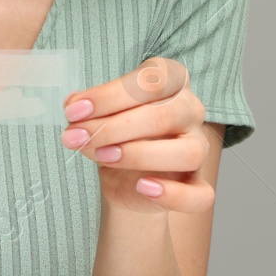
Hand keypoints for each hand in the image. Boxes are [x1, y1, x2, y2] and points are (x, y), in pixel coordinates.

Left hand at [59, 57, 213, 214]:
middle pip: (164, 115)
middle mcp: (191, 109)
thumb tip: (74, 107)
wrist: (124, 177)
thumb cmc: (114, 133)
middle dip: (113, 127)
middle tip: (77, 136)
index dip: (109, 95)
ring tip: (103, 157)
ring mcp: (199, 146)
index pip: (150, 81)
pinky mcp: (196, 183)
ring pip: (188, 152)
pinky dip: (174, 195)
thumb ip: (86, 110)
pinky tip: (143, 188)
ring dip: (139, 155)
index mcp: (171, 80)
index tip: (74, 110)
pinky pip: (200, 194)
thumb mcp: (96, 116)